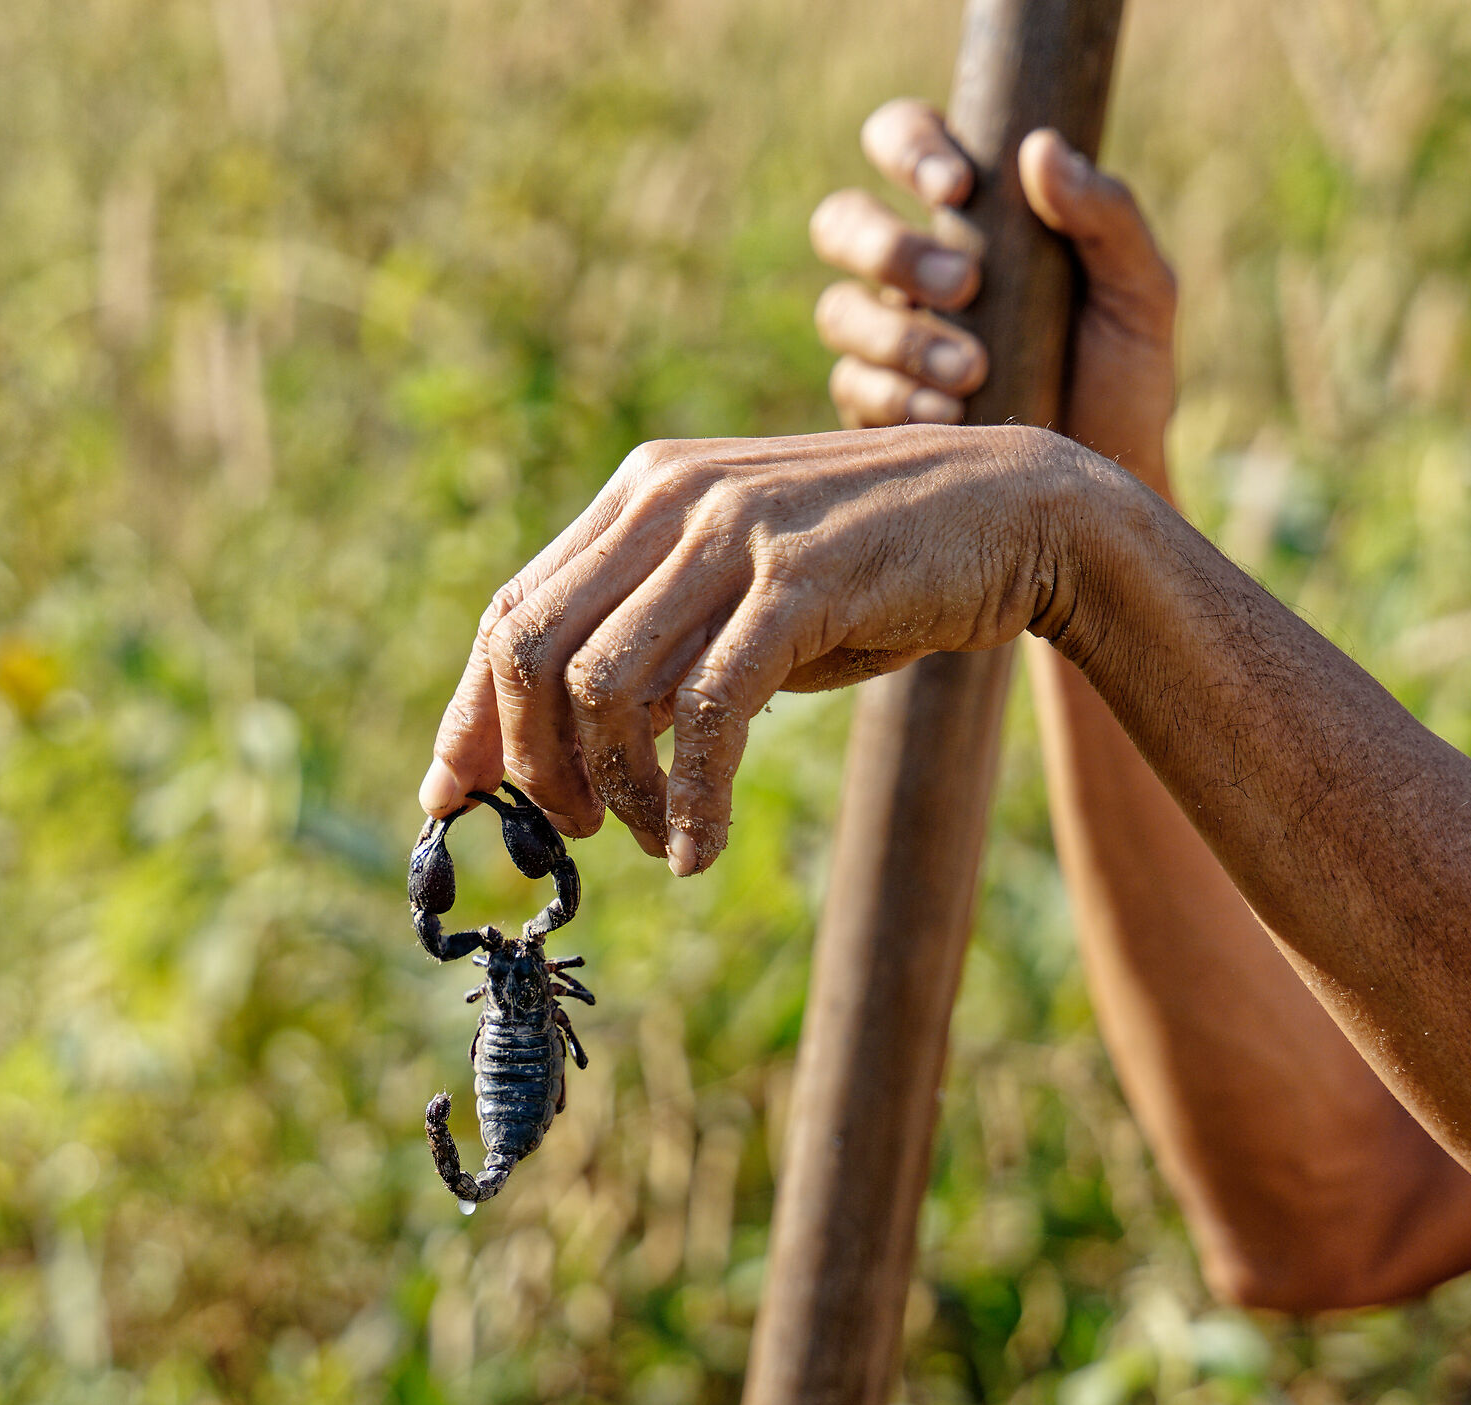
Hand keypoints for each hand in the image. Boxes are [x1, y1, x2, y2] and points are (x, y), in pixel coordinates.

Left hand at [418, 425, 1125, 870]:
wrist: (1019, 512)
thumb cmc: (880, 569)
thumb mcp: (747, 597)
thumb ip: (658, 644)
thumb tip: (559, 749)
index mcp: (645, 489)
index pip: (514, 608)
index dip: (469, 715)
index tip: (452, 798)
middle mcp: (672, 494)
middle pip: (533, 648)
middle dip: (532, 762)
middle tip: (573, 833)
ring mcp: (736, 529)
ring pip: (606, 685)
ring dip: (614, 790)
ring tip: (652, 841)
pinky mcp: (801, 579)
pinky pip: (708, 710)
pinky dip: (691, 797)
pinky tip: (699, 849)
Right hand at [812, 99, 1176, 486]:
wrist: (1111, 483)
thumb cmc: (1126, 378)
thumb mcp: (1140, 293)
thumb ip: (1106, 217)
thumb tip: (1040, 149)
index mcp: (970, 217)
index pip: (905, 139)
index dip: (910, 147)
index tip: (958, 188)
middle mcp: (914, 271)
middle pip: (842, 221)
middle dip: (889, 246)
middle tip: (964, 284)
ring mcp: (888, 341)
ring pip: (839, 310)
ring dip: (901, 335)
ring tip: (973, 369)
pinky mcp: (878, 410)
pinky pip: (853, 389)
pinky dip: (899, 398)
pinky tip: (954, 416)